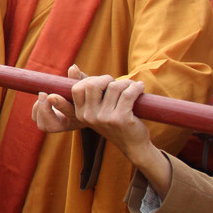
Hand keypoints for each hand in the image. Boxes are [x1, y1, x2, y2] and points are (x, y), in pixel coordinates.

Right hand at [34, 64, 171, 196]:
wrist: (133, 145)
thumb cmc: (115, 122)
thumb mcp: (96, 109)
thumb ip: (87, 91)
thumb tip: (73, 67)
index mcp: (80, 114)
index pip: (76, 89)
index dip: (89, 80)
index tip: (102, 84)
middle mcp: (89, 117)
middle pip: (93, 84)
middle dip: (107, 79)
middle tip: (116, 84)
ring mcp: (104, 118)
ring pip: (114, 87)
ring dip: (126, 83)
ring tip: (132, 86)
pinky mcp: (120, 119)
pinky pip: (127, 94)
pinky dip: (136, 87)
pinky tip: (140, 87)